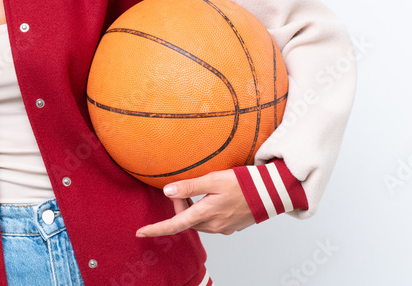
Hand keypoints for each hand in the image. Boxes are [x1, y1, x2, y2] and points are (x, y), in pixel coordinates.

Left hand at [135, 169, 254, 236]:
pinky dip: (203, 211)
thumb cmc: (244, 184)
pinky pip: (209, 221)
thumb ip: (189, 187)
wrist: (271, 192)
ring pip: (197, 220)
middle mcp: (213, 225)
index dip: (156, 229)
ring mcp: (223, 227)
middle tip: (183, 187)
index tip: (140, 232)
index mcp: (206, 215)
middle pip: (185, 220)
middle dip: (179, 205)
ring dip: (191, 208)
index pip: (174, 225)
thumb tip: (167, 191)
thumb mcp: (213, 179)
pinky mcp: (231, 226)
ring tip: (199, 189)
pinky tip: (212, 197)